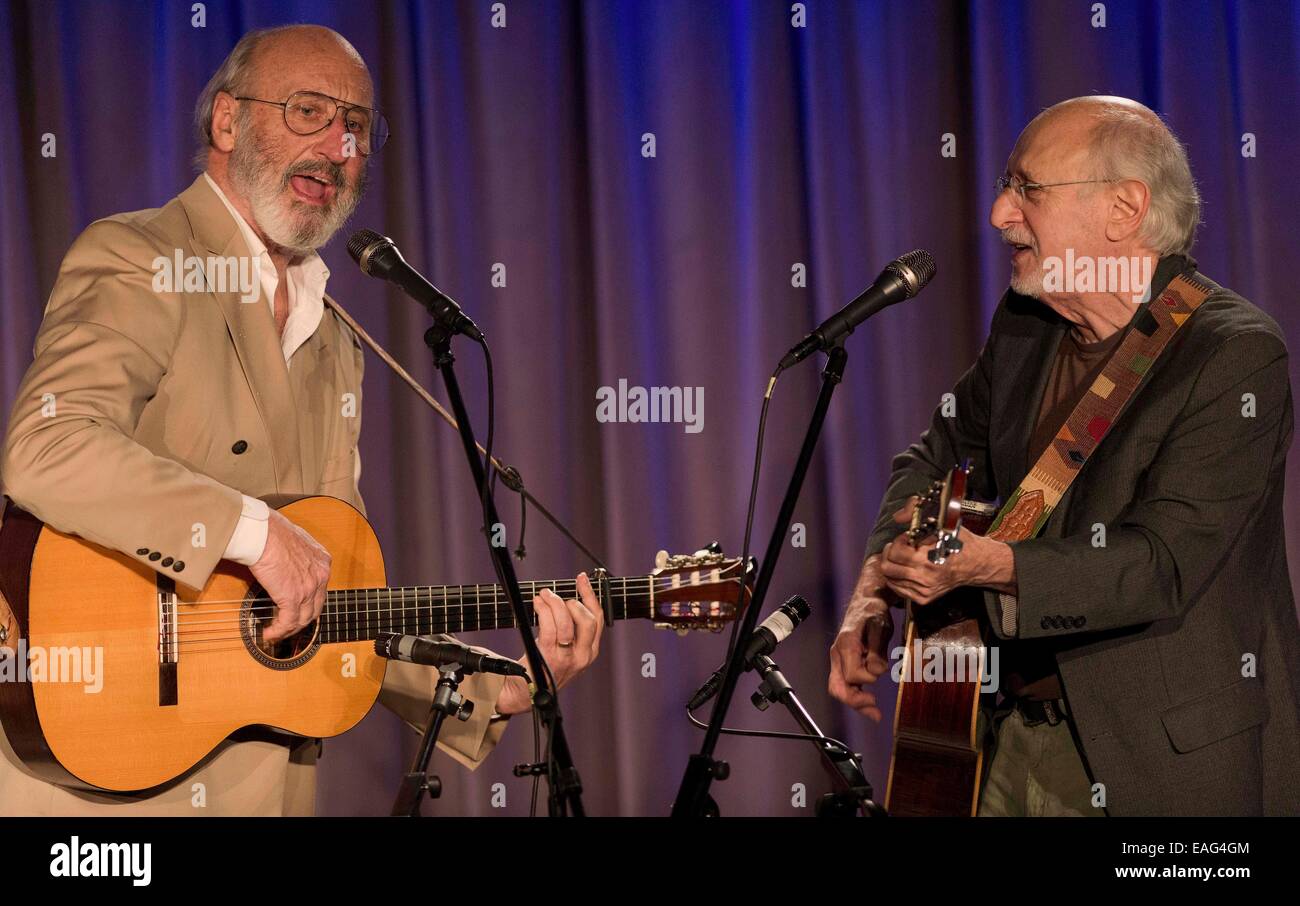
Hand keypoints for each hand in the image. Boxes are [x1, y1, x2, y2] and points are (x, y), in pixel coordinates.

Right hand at [250, 508, 331, 642]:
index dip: (308, 604)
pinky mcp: (293, 598)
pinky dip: (278, 632)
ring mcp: (309, 588)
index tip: (296, 610)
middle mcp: (321, 576)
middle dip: (300, 620)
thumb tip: (287, 563)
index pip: (320, 590)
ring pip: (304, 619)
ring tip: (276, 633)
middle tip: (286, 626)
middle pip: (315, 608)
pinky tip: (269, 634)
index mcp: (323, 562)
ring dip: (289, 630)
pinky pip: (288, 622)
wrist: (263, 533)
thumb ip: (298, 555)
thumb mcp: (296, 541)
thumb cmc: (271, 531)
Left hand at [494, 572, 603, 715]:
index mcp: (591, 650)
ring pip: (567, 622)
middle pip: (587, 620)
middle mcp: (583, 655)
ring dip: (553, 603)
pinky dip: (543, 610)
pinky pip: (549, 627)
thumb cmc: (544, 665)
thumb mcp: (566, 648)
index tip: (581, 578)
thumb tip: (565, 598)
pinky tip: (537, 604)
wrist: (526, 691)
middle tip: (555, 596)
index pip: (597, 618)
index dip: (590, 594)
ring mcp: (567, 658)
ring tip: (543, 596)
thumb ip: (572, 628)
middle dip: (571, 601)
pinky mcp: (550, 657)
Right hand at [828, 593, 894, 719]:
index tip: (882, 670)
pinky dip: (857, 696)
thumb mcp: (880, 626)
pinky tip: (870, 704)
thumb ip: (877, 649)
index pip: (853, 674)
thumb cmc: (874, 612)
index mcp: (846, 645)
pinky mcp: (846, 663)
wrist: (867, 601)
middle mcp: (838, 654)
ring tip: (875, 714)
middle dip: (856, 701)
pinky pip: (847, 684)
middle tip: (876, 711)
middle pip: (838, 687)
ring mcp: (840, 660)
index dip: (869, 677)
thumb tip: (876, 670)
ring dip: (856, 703)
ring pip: (840, 689)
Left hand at [880, 529, 1015, 604]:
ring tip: (903, 558)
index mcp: (928, 559)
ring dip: (892, 565)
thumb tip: (897, 516)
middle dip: (889, 553)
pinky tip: (906, 569)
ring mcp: (924, 590)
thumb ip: (917, 513)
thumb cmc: (959, 542)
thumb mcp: (942, 523)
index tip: (907, 538)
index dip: (897, 541)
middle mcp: (925, 578)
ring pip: (890, 579)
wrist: (976, 564)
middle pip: (887, 567)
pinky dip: (896, 578)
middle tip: (897, 547)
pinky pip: (898, 589)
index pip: (895, 552)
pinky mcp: (924, 598)